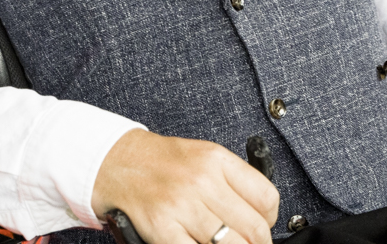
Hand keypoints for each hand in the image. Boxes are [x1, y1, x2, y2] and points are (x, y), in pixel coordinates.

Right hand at [92, 130, 277, 243]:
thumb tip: (260, 218)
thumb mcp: (203, 157)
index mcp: (216, 159)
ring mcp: (182, 205)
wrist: (115, 162)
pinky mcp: (163, 228)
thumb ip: (232, 183)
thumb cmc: (160, 163)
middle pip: (253, 228)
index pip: (266, 198)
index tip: (264, 230)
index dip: (270, 222)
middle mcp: (202, 180)